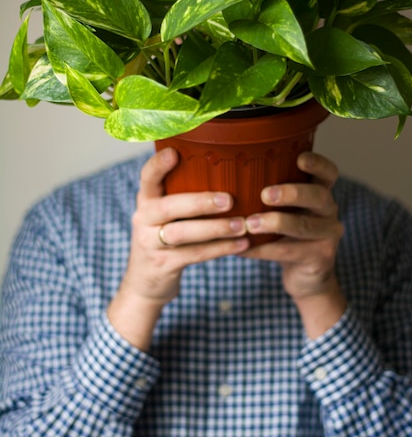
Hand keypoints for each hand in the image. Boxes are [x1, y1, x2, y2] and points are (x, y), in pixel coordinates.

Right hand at [107, 148, 248, 348]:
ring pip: (182, 234)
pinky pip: (194, 255)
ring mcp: (151, 244)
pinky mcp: (163, 265)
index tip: (174, 152)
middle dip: (199, 202)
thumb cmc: (164, 239)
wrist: (144, 284)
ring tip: (242, 225)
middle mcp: (144, 219)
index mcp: (146, 201)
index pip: (147, 178)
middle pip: (168, 207)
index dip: (158, 165)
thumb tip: (223, 167)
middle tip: (229, 199)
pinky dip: (220, 249)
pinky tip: (242, 244)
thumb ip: (181, 195)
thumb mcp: (163, 215)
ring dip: (215, 229)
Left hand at [243, 152, 345, 337]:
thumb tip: (226, 175)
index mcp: (320, 193)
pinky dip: (263, 249)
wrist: (306, 277)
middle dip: (291, 193)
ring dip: (274, 223)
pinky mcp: (318, 258)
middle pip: (318, 196)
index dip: (317, 164)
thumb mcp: (285, 211)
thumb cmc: (286, 234)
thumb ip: (270, 194)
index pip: (328, 173)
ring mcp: (327, 236)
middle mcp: (329, 211)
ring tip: (249, 224)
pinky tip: (242, 248)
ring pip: (303, 226)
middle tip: (265, 194)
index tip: (300, 158)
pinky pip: (288, 252)